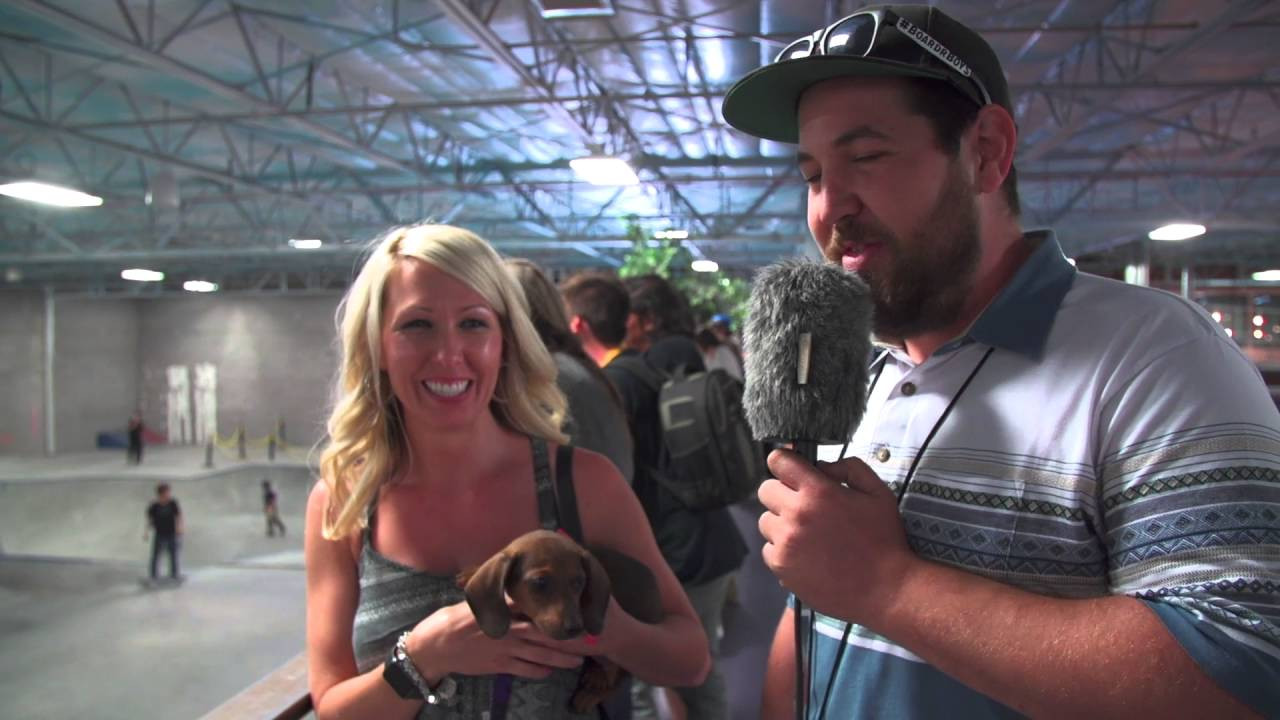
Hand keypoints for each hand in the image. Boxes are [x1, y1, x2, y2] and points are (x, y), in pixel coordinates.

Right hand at [408, 601, 586, 681]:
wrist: (436, 645)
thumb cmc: (456, 620)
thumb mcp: (481, 604)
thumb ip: (503, 601)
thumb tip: (521, 592)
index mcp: (504, 612)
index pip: (536, 612)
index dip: (557, 614)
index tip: (576, 615)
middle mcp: (508, 631)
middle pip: (543, 636)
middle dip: (565, 640)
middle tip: (586, 642)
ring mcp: (504, 650)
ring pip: (538, 655)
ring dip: (559, 659)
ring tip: (577, 661)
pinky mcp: (498, 666)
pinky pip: (523, 670)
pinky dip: (538, 671)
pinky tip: (550, 672)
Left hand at [757, 449, 914, 627]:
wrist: (885, 589)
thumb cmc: (884, 540)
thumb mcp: (878, 493)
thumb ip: (848, 468)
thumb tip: (820, 466)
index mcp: (818, 492)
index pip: (778, 461)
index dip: (785, 463)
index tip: (792, 471)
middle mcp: (796, 514)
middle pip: (766, 490)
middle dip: (783, 493)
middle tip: (805, 507)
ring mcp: (785, 542)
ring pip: (766, 521)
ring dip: (782, 523)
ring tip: (809, 535)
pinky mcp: (781, 567)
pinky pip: (769, 549)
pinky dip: (783, 551)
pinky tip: (808, 556)